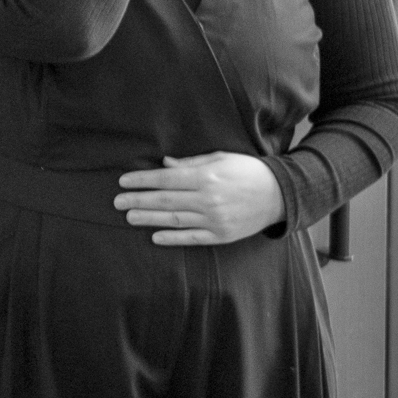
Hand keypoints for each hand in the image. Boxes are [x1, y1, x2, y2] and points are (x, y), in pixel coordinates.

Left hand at [114, 152, 282, 244]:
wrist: (280, 194)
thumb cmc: (247, 170)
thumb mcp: (220, 158)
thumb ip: (191, 163)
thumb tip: (165, 165)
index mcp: (206, 177)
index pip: (165, 179)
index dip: (142, 180)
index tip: (123, 182)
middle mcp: (208, 199)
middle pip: (165, 200)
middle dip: (138, 200)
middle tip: (117, 202)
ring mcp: (215, 220)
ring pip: (174, 220)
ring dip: (149, 219)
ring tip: (129, 217)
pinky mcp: (221, 235)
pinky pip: (192, 238)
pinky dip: (172, 238)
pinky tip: (155, 237)